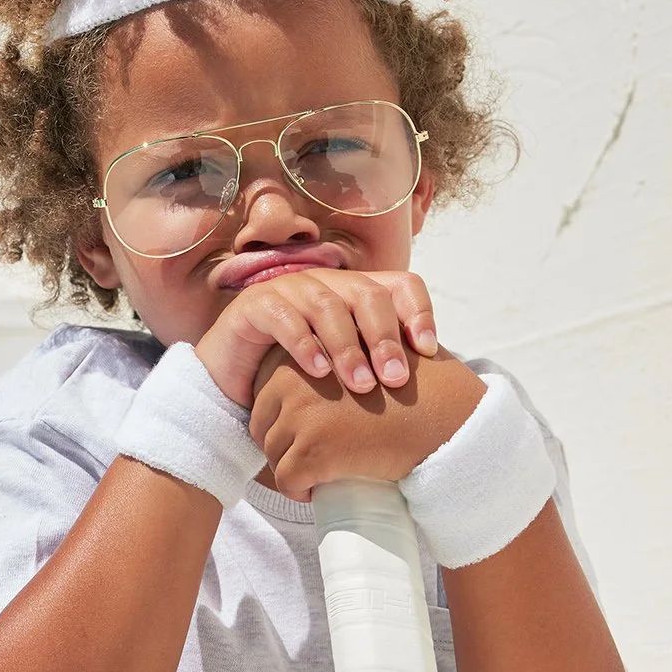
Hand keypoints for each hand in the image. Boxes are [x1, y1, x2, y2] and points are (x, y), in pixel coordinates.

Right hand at [193, 269, 436, 408]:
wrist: (236, 380)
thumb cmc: (299, 377)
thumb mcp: (346, 370)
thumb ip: (381, 367)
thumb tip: (436, 388)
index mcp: (356, 292)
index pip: (401, 285)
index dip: (420, 312)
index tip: (429, 351)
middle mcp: (327, 283)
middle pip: (368, 295)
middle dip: (385, 339)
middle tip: (396, 380)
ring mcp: (290, 289)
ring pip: (328, 306)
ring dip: (348, 348)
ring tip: (361, 386)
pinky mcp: (256, 305)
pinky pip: (285, 317)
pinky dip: (304, 344)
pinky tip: (318, 372)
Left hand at [248, 346, 486, 498]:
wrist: (447, 416)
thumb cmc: (417, 387)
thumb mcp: (369, 353)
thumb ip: (338, 355)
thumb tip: (311, 381)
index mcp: (304, 353)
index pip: (268, 395)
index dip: (284, 420)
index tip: (309, 434)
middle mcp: (294, 379)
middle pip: (264, 425)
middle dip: (284, 446)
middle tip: (314, 459)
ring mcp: (302, 415)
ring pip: (273, 455)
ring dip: (292, 469)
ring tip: (320, 475)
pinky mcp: (313, 449)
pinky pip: (286, 480)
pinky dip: (298, 492)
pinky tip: (317, 492)